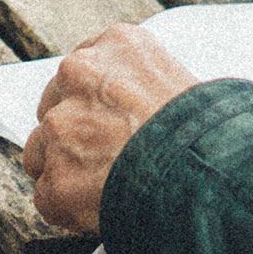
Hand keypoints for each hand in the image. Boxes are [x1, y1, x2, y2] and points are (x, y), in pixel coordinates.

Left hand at [22, 24, 196, 233]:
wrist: (209, 179)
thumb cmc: (209, 137)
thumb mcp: (180, 81)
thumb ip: (137, 83)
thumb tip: (125, 106)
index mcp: (115, 43)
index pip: (80, 69)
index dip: (91, 103)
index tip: (104, 122)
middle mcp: (79, 74)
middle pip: (54, 107)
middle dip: (74, 134)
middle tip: (107, 158)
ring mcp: (61, 126)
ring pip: (42, 153)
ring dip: (67, 171)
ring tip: (110, 185)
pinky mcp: (55, 177)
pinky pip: (49, 198)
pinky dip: (70, 210)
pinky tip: (103, 208)